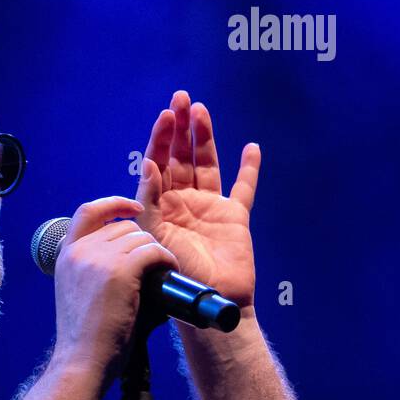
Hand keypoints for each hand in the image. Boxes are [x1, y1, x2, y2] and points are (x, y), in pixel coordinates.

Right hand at [53, 195, 178, 379]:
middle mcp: (79, 252)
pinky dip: (166, 259)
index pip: (88, 211)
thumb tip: (126, 254)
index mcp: (66, 256)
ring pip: (141, 237)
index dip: (114, 204)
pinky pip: (153, 251)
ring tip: (162, 272)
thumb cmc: (86, 339)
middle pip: (124, 226)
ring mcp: (98, 259)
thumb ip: (91, 268)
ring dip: (157, 252)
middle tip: (154, 264)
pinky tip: (169, 271)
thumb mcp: (77, 293)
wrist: (82, 362)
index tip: (133, 208)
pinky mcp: (120, 271)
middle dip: (144, 241)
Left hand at [135, 91, 259, 307]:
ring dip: (204, 138)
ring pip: (206, 165)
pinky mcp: (234, 217)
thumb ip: (149, 202)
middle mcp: (181, 204)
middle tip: (180, 99)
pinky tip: (250, 148)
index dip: (161, 140)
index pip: (157, 165)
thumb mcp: (153, 238)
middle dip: (179, 128)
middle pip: (180, 158)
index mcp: (158, 208)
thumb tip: (149, 164)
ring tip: (200, 110)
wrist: (208, 300)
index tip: (165, 116)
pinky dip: (249, 169)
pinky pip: (243, 189)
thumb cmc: (175, 277)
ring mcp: (209, 209)